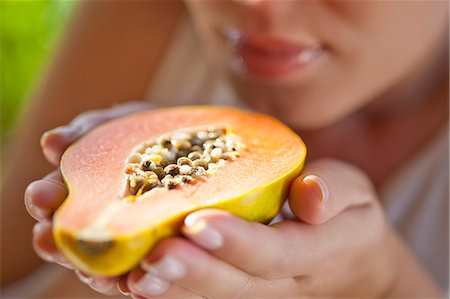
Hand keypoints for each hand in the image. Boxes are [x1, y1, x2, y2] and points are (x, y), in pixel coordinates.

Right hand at [24, 101, 151, 294]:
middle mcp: (95, 217)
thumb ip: (89, 131)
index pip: (51, 199)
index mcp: (80, 187)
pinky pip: (138, 273)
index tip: (43, 196)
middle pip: (67, 238)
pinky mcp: (152, 253)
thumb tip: (51, 143)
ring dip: (91, 271)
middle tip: (52, 239)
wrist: (192, 140)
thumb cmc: (148, 132)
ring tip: (96, 274)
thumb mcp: (121, 123)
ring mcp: (123, 238)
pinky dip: (132, 280)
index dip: (44, 199)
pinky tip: (133, 282)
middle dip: (55, 241)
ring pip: (98, 264)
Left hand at [125, 159, 397, 297]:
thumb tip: (310, 198)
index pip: (277, 253)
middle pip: (235, 286)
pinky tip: (125, 281)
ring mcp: (259, 297)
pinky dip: (166, 292)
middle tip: (151, 257)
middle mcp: (283, 285)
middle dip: (192, 273)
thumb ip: (335, 191)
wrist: (350, 264)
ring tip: (127, 278)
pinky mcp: (240, 295)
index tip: (199, 221)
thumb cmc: (347, 217)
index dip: (238, 242)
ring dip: (170, 291)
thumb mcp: (356, 195)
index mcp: (316, 254)